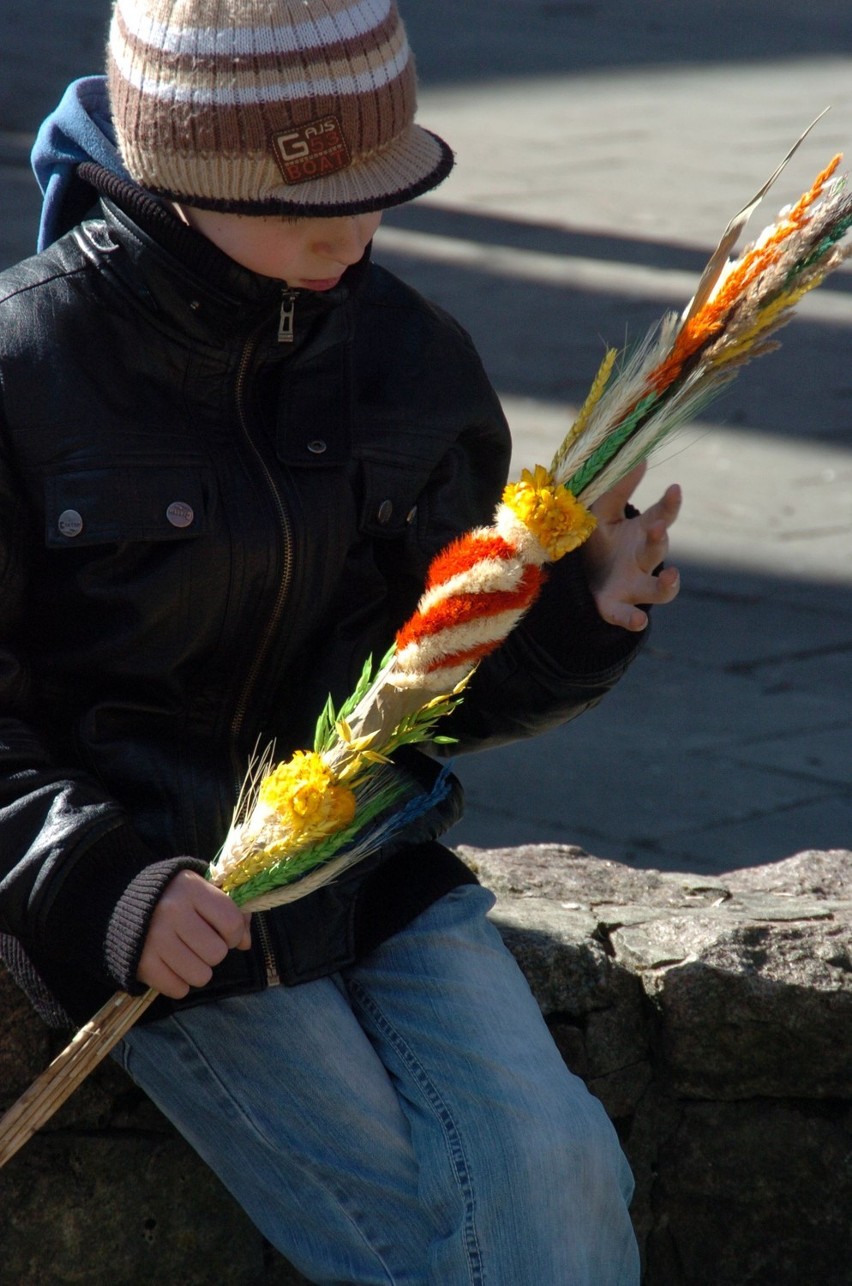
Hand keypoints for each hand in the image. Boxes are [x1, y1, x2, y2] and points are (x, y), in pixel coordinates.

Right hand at [137, 869, 251, 998]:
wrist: (117, 903)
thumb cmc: (169, 895)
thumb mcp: (198, 889)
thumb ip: (228, 909)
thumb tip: (246, 943)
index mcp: (190, 888)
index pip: (231, 922)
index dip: (234, 933)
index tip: (224, 932)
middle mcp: (173, 912)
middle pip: (217, 953)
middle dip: (214, 952)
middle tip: (200, 943)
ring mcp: (155, 939)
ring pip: (201, 975)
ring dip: (198, 971)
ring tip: (186, 956)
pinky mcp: (141, 963)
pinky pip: (177, 989)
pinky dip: (178, 983)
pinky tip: (171, 966)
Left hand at [582, 461, 681, 631]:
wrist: (580, 576)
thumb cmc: (598, 540)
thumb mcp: (602, 511)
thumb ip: (618, 488)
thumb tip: (639, 457)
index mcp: (642, 533)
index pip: (663, 516)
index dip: (670, 504)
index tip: (674, 489)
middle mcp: (643, 559)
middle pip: (660, 550)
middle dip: (660, 540)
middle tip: (658, 527)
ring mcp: (632, 585)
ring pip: (658, 590)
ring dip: (667, 585)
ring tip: (671, 577)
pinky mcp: (615, 606)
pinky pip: (626, 615)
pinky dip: (632, 619)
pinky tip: (638, 621)